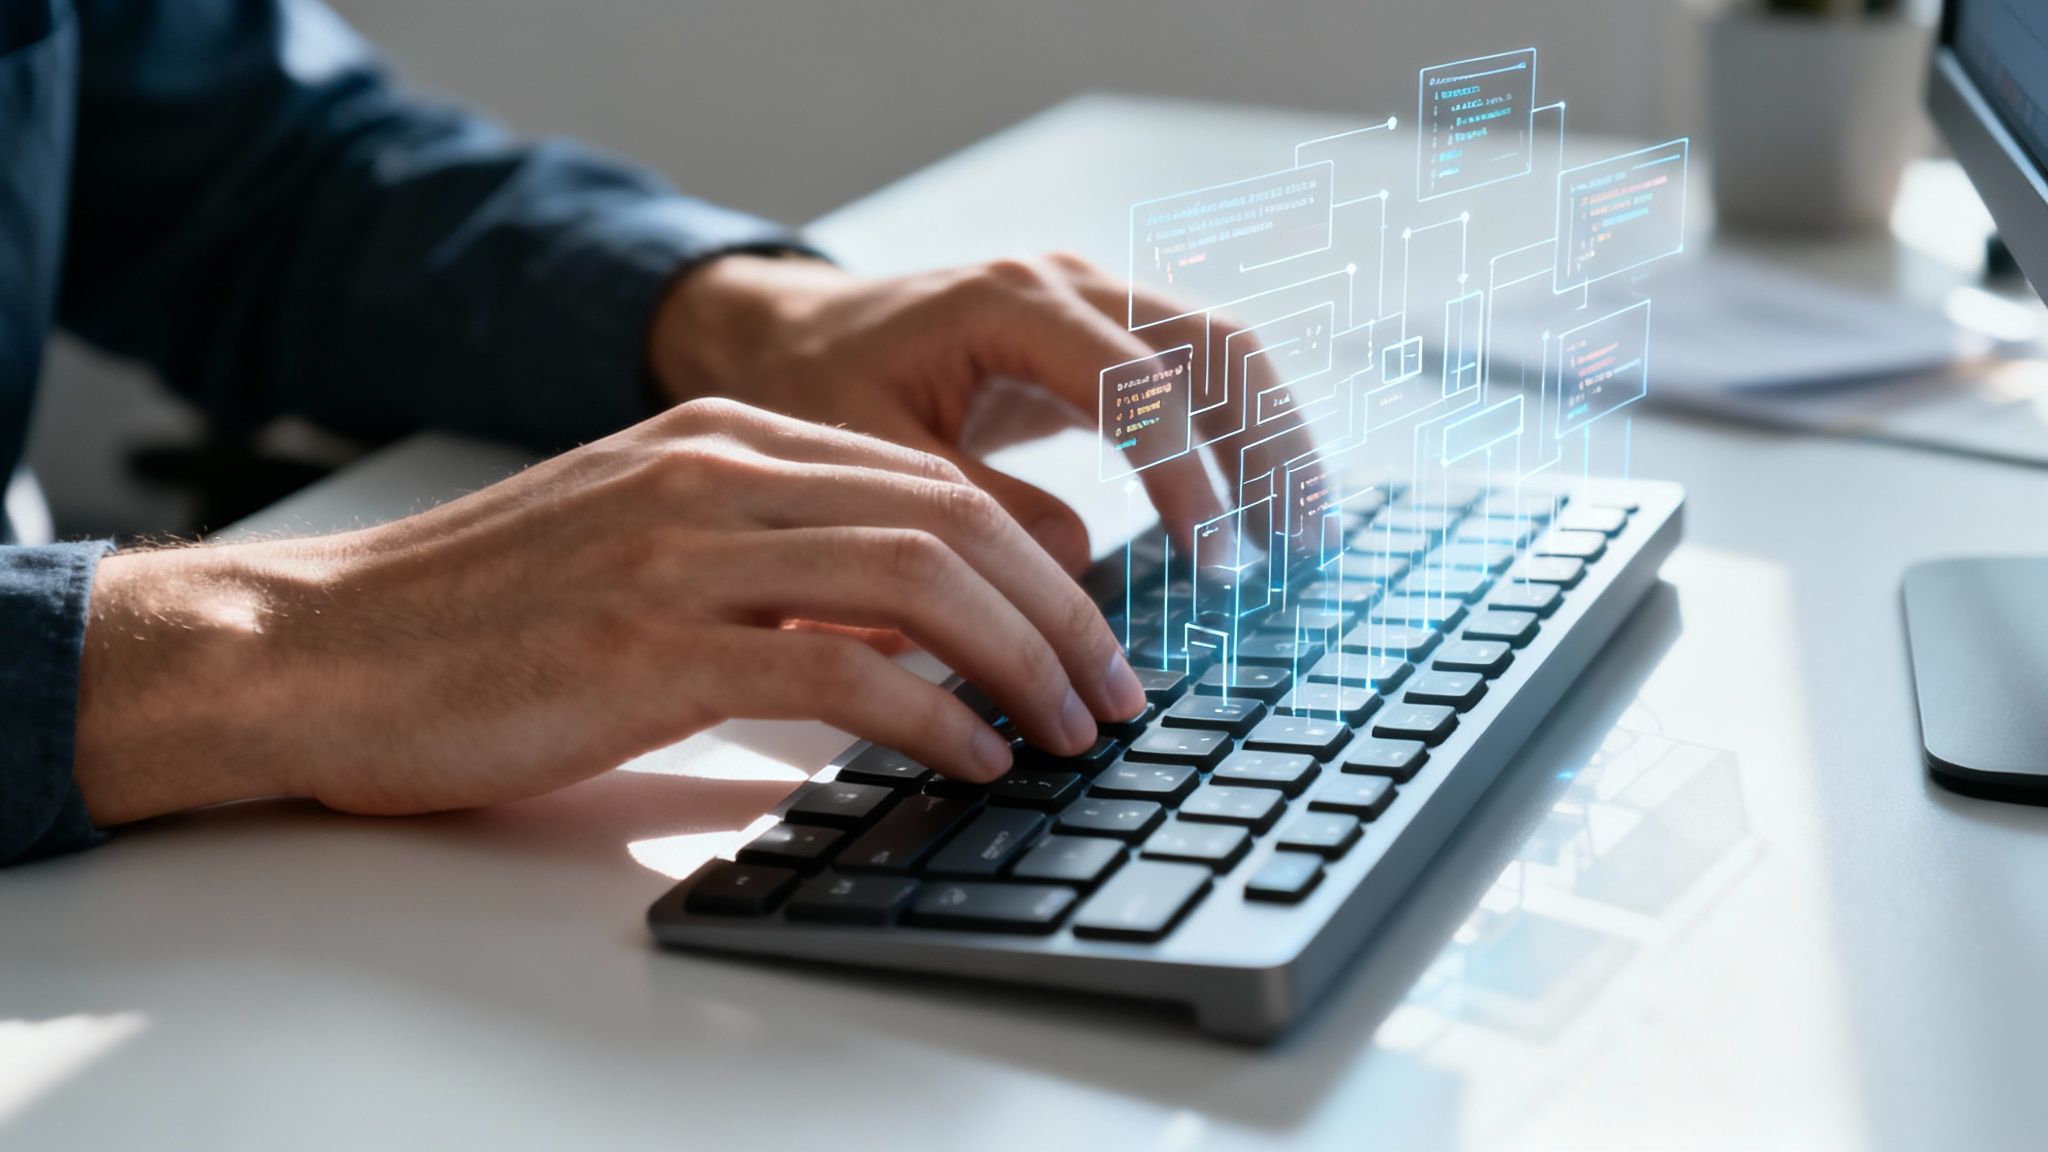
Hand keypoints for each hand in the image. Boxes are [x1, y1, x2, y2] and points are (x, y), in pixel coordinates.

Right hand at [72, 399, 1149, 824]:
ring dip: (1021, 662)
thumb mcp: (645, 556)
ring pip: (918, 581)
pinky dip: (931, 720)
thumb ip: (772, 574)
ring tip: (1068, 731)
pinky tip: (970, 760)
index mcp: (719, 442)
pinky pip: (841, 672)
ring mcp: (681, 554)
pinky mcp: (648, 647)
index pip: (931, 483)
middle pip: (952, 521)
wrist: (318, 650)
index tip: (1089, 633)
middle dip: (1061, 611)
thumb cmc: (480, 620)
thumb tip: (907, 644)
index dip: (1037, 559)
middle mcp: (714, 477)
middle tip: (1114, 689)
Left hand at [649, 253, 1318, 573]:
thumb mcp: (873, 461)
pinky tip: (1257, 506)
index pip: (1134, 382)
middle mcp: (1065, 285)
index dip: (1184, 471)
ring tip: (1305, 530)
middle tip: (1300, 541)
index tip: (1212, 559)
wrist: (789, 335)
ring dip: (1270, 434)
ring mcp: (1089, 301)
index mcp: (1005, 305)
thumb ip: (973, 508)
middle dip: (1267, 442)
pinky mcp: (1097, 335)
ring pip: (1220, 349)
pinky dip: (1235, 432)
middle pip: (1211, 343)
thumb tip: (1075, 563)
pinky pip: (1192, 371)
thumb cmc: (816, 391)